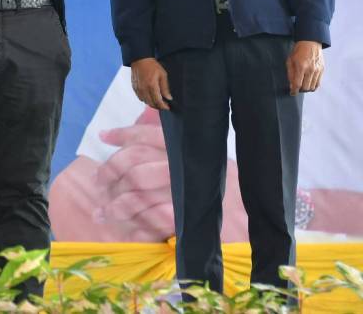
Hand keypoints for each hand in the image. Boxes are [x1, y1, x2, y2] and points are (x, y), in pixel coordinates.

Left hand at [95, 107, 249, 242]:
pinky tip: (127, 231)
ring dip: (117, 205)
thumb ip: (184, 152)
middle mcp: (192, 168)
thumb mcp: (214, 163)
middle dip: (111, 172)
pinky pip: (152, 223)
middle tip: (98, 181)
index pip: (153, 135)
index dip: (125, 134)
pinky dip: (136, 227)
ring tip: (103, 212)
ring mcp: (191, 196)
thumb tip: (143, 139)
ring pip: (139, 195)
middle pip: (137, 164)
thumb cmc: (238, 193)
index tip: (103, 136)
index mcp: (196, 149)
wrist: (268, 224)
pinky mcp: (192, 224)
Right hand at [130, 58, 170, 109]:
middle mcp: (144, 89)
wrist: (140, 60)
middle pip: (151, 104)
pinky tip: (150, 96)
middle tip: (164, 105)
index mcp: (152, 86)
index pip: (158, 101)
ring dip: (152, 103)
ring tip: (157, 101)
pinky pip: (140, 98)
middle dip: (158, 106)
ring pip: (145, 102)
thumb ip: (165, 88)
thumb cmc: (153, 66)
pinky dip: (146, 99)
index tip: (168, 107)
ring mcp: (138, 89)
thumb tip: (169, 98)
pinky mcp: (134, 88)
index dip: (163, 106)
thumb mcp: (163, 75)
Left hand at [287, 41, 323, 93]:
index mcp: (301, 67)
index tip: (292, 93)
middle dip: (300, 90)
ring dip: (307, 89)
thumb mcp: (290, 61)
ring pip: (313, 87)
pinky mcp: (322, 70)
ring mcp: (318, 70)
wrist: (310, 43)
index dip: (294, 91)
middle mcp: (311, 70)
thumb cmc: (298, 52)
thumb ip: (290, 74)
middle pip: (306, 87)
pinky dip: (313, 86)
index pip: (298, 84)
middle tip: (297, 88)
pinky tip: (309, 83)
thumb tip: (292, 86)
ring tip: (302, 85)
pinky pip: (318, 83)